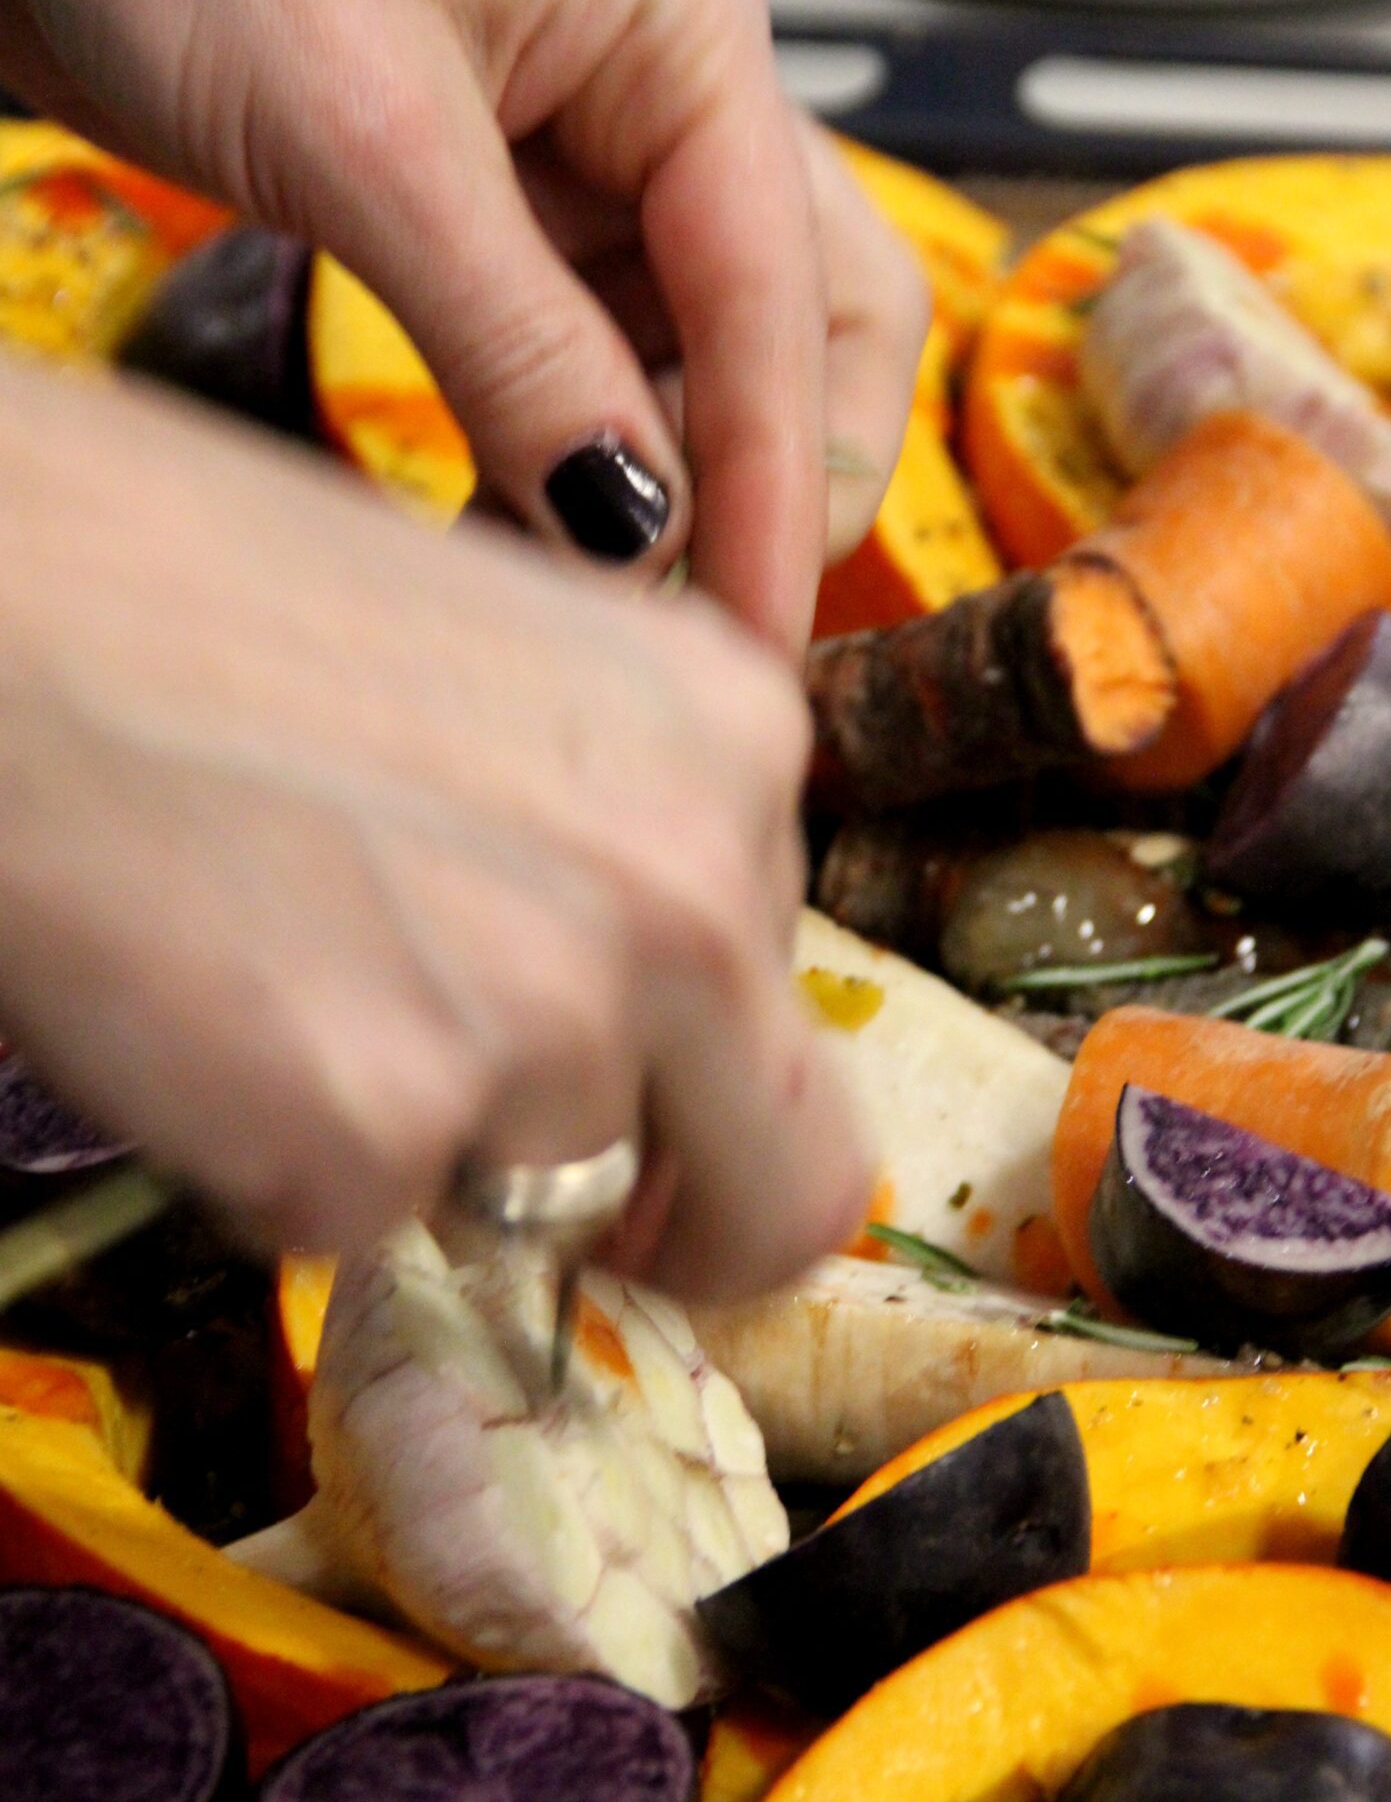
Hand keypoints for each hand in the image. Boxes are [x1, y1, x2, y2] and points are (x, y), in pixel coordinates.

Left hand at [0, 0, 925, 649]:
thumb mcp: (358, 135)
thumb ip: (517, 347)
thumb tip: (631, 532)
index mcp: (683, 12)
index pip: (783, 292)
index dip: (778, 487)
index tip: (748, 648)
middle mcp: (670, 76)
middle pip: (806, 322)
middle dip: (766, 484)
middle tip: (697, 637)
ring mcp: (596, 140)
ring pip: (696, 359)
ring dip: (650, 492)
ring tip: (574, 612)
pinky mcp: (510, 200)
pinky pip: (586, 361)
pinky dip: (564, 462)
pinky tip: (515, 540)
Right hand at [0, 355, 871, 1289]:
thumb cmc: (184, 577)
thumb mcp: (499, 656)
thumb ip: (608, 827)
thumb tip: (638, 996)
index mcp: (736, 742)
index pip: (795, 999)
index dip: (707, 1069)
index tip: (654, 1113)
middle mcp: (686, 895)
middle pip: (778, 1181)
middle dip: (684, 1224)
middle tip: (582, 1223)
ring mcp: (544, 1031)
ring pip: (537, 1188)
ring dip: (423, 1134)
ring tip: (275, 966)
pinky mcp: (371, 1141)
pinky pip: (356, 1219)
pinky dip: (275, 1156)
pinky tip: (198, 1005)